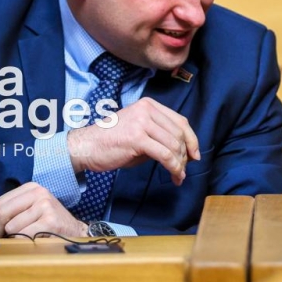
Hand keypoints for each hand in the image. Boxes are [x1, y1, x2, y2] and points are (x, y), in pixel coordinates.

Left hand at [0, 183, 87, 238]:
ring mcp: (45, 205)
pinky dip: (23, 242)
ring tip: (23, 239)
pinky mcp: (50, 220)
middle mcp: (38, 192)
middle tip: (3, 239)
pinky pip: (23, 235)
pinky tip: (32, 241)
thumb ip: (1, 210)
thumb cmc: (46, 222)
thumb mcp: (24, 212)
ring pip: (11, 227)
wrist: (73, 232)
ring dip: (13, 238)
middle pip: (1, 213)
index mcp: (30, 187)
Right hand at [67, 97, 199, 185]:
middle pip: (179, 133)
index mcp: (149, 105)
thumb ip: (159, 135)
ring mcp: (142, 122)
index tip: (195, 154)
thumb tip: (182, 151)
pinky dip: (173, 167)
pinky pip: (164, 154)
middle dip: (186, 154)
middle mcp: (147, 110)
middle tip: (184, 170)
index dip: (191, 139)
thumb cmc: (112, 142)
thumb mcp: (139, 131)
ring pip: (173, 145)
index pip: (180, 121)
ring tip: (178, 175)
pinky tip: (174, 175)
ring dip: (180, 164)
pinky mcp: (137, 138)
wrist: (86, 146)